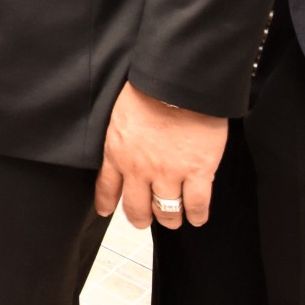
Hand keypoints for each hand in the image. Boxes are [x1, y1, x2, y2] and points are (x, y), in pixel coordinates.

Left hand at [95, 83, 227, 230]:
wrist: (177, 84)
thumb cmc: (149, 90)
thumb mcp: (120, 116)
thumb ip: (122, 138)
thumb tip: (125, 144)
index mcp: (118, 153)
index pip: (107, 187)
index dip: (107, 203)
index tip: (107, 211)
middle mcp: (140, 169)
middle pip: (137, 208)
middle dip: (141, 219)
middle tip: (146, 221)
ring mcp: (169, 173)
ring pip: (167, 211)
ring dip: (170, 219)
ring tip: (174, 219)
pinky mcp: (197, 172)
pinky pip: (197, 204)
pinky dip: (197, 214)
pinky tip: (197, 217)